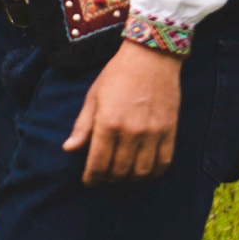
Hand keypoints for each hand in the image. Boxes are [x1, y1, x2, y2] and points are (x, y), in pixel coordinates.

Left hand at [63, 40, 182, 184]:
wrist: (151, 58)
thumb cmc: (116, 74)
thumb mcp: (93, 96)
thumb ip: (83, 125)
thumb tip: (68, 149)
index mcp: (108, 122)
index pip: (98, 162)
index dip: (92, 177)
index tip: (89, 182)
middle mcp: (131, 131)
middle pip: (119, 170)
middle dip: (108, 178)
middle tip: (103, 178)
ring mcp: (153, 133)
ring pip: (141, 171)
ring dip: (129, 179)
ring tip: (121, 176)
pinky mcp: (170, 132)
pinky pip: (163, 163)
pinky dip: (153, 173)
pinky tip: (143, 171)